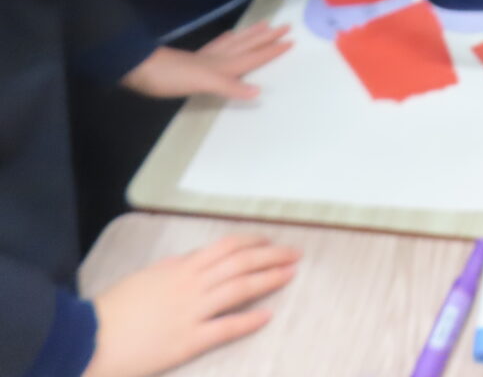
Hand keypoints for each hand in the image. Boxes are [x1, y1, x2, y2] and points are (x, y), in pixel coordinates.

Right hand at [84, 236, 299, 376]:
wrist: (88, 338)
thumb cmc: (113, 308)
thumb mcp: (147, 277)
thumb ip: (175, 269)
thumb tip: (196, 262)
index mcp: (181, 267)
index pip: (228, 246)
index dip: (255, 242)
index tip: (272, 241)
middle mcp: (191, 284)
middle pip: (241, 263)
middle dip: (272, 256)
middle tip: (295, 254)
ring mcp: (192, 312)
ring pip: (240, 289)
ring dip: (269, 279)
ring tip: (290, 275)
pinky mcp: (188, 341)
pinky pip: (226, 328)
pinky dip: (249, 319)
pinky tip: (268, 315)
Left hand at [122, 23, 291, 100]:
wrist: (139, 69)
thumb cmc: (171, 77)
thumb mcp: (202, 83)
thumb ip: (230, 87)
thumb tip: (259, 91)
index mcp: (223, 65)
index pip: (254, 56)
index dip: (272, 50)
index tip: (291, 40)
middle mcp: (218, 59)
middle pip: (247, 45)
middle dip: (266, 38)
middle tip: (284, 26)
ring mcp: (205, 58)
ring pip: (235, 43)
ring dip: (250, 35)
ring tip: (263, 25)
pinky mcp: (193, 60)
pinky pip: (217, 47)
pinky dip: (227, 41)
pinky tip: (228, 38)